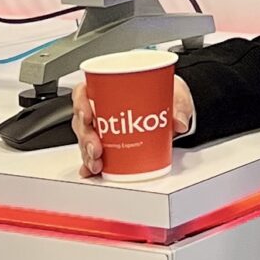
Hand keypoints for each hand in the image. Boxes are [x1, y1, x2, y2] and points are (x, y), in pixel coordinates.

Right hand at [73, 73, 195, 177]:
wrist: (175, 106)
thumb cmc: (168, 92)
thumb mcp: (176, 94)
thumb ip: (178, 105)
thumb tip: (178, 122)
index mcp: (111, 87)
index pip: (84, 91)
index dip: (80, 103)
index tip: (88, 115)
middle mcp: (102, 107)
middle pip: (82, 120)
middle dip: (85, 136)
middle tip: (96, 148)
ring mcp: (104, 127)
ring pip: (85, 139)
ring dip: (87, 153)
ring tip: (97, 163)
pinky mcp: (110, 144)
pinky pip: (94, 154)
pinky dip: (91, 164)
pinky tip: (93, 171)